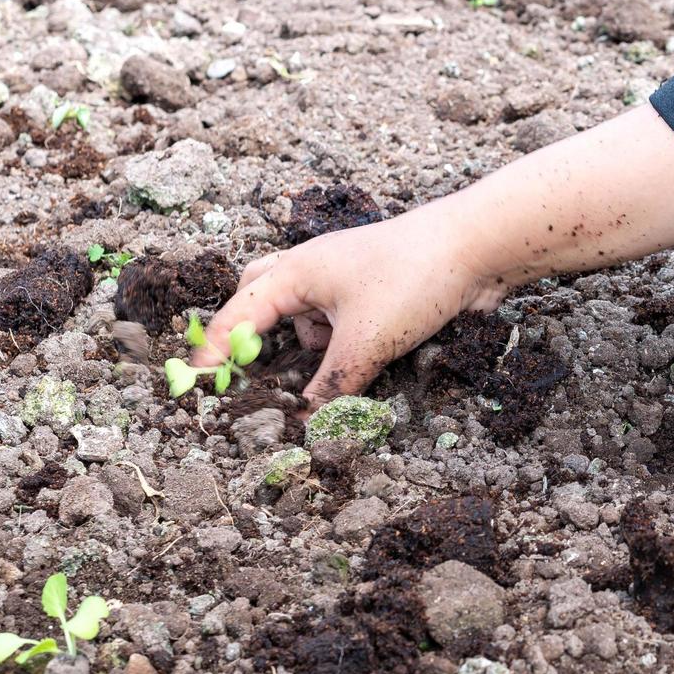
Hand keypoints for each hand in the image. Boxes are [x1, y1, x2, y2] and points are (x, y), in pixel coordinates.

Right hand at [191, 205, 503, 408]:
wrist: (478, 248)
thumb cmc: (413, 280)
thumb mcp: (365, 343)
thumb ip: (331, 387)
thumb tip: (308, 425)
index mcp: (294, 272)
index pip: (236, 315)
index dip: (214, 353)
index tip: (195, 386)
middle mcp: (313, 271)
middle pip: (260, 301)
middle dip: (251, 339)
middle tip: (247, 376)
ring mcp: (346, 280)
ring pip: (307, 317)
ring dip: (307, 348)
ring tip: (318, 381)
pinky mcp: (377, 294)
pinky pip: (341, 323)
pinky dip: (340, 347)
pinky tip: (358, 368)